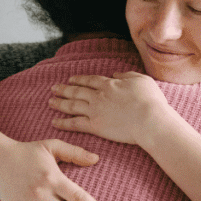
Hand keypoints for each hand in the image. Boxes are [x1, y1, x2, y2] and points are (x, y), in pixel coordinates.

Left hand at [49, 72, 171, 146]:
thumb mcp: (142, 80)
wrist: (149, 120)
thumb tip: (116, 74)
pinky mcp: (95, 126)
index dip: (79, 79)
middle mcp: (98, 96)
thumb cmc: (150, 100)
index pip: (90, 80)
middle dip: (64, 89)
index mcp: (109, 84)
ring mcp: (95, 111)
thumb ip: (127, 75)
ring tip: (50, 102)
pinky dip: (63, 123)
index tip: (71, 79)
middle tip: (53, 88)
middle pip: (77, 91)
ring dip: (60, 103)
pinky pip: (75, 124)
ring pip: (72, 106)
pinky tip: (55, 122)